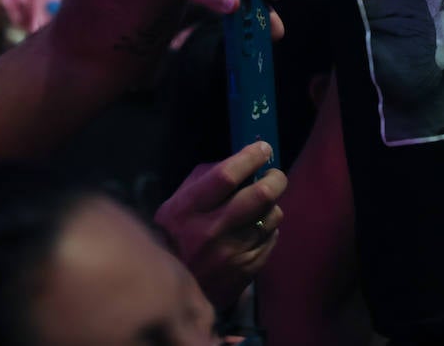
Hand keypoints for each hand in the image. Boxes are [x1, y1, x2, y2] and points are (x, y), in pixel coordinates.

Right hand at [155, 142, 287, 309]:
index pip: (227, 175)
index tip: (263, 149)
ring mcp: (232, 253)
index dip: (250, 157)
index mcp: (189, 209)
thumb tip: (237, 161)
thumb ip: (203, 179)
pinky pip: (272, 239)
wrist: (168, 293)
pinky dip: (267, 230)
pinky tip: (255, 231)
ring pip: (272, 216)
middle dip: (275, 178)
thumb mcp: (174, 205)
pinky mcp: (247, 270)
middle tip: (273, 175)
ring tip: (260, 208)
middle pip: (262, 194)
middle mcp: (212, 230)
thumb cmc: (171, 239)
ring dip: (270, 207)